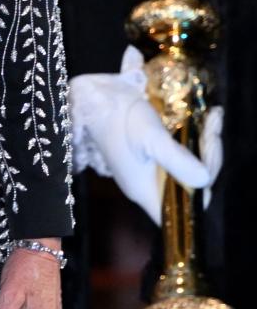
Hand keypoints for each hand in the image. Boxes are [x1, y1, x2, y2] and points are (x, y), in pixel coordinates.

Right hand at [70, 48, 211, 223]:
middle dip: (208, 157)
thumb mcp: (150, 137)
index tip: (209, 165)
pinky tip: (206, 116)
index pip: (178, 212)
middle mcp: (150, 184)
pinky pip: (181, 151)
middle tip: (212, 127)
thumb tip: (205, 180)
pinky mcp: (152, 151)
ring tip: (213, 116)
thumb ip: (176, 159)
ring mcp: (151, 167)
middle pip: (190, 185)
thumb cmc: (118, 118)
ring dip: (205, 143)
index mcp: (146, 190)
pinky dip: (196, 136)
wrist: (95, 95)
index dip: (199, 198)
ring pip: (189, 166)